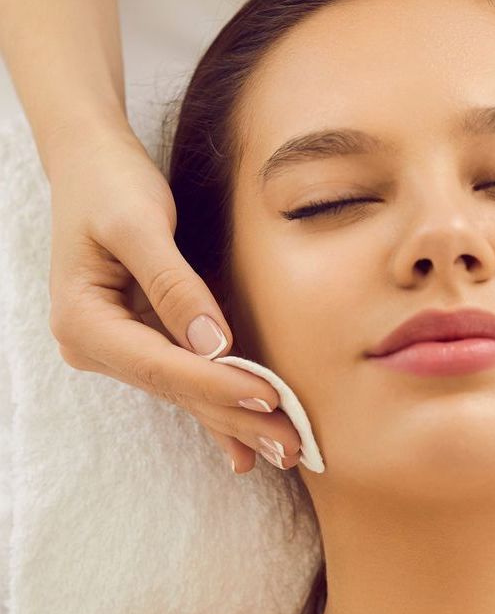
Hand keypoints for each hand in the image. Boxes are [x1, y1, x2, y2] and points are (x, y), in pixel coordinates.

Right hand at [45, 124, 302, 472]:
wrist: (89, 162)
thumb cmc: (111, 183)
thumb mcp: (139, 223)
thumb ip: (172, 283)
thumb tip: (212, 343)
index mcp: (83, 320)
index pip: (161, 366)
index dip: (218, 384)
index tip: (271, 398)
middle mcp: (94, 345)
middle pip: (175, 389)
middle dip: (235, 418)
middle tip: (292, 446)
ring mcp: (115, 347)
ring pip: (183, 391)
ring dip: (233, 420)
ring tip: (283, 451)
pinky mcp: (139, 339)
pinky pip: (182, 377)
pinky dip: (216, 404)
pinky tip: (243, 446)